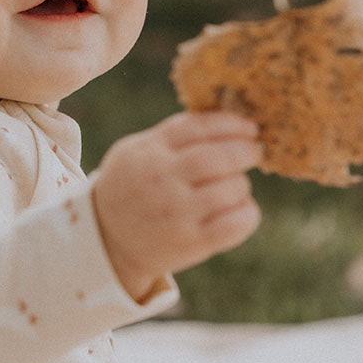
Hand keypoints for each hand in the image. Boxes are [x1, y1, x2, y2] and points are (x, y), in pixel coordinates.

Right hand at [91, 111, 262, 300]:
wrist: (107, 239)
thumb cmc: (130, 187)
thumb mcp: (135, 152)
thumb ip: (172, 136)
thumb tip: (225, 120)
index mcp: (149, 152)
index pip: (197, 127)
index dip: (230, 124)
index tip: (249, 128)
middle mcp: (162, 180)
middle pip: (217, 158)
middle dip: (245, 152)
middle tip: (255, 152)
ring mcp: (176, 213)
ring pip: (230, 190)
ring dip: (242, 184)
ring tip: (237, 185)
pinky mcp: (190, 242)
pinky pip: (234, 225)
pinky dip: (247, 214)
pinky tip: (242, 209)